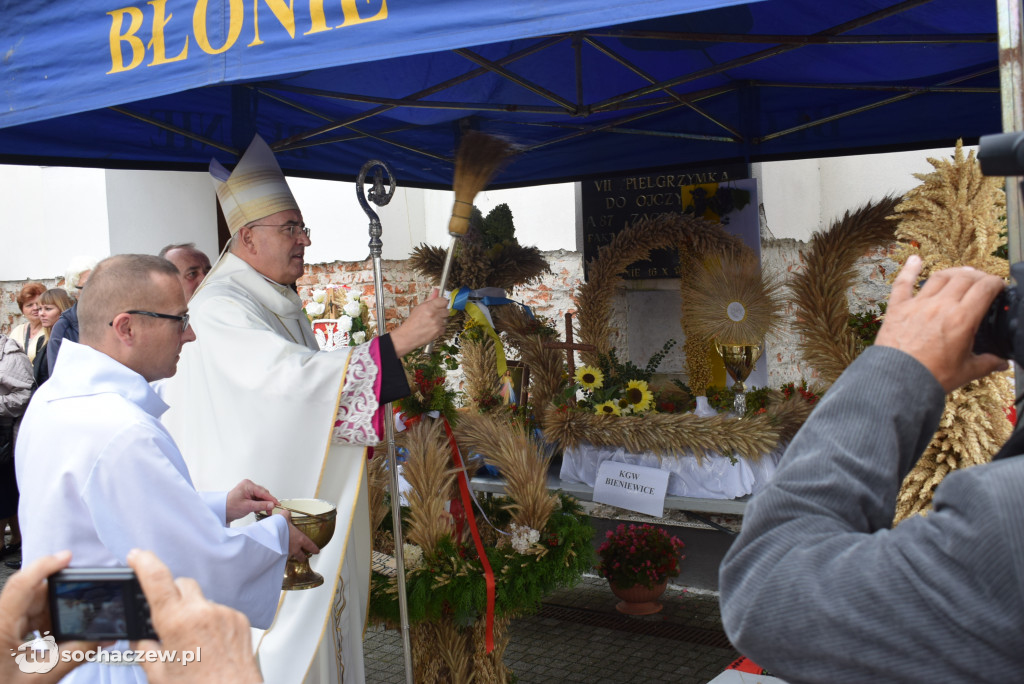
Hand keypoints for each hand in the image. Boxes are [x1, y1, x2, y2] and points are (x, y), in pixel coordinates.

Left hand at [0, 551, 97, 683]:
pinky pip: (26, 619)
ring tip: (70, 626)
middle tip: (84, 602)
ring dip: (53, 612)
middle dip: (60, 596)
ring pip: (30, 606)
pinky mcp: (2, 634)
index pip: (22, 584)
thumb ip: (75, 655)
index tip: (67, 557)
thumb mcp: (40, 678)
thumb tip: (103, 638)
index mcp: (0, 625)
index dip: (46, 566)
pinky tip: (55, 636)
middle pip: (32, 594)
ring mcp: (0, 625)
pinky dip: (44, 623)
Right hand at [127, 549, 261, 683]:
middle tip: (165, 618)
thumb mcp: (158, 674)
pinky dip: (211, 621)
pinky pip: (219, 611)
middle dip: (170, 594)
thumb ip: (146, 649)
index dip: (144, 563)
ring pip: (201, 599)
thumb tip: (140, 636)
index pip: (157, 579)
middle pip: (181, 584)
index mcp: (177, 623)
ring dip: (192, 611)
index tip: (136, 556)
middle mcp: (203, 612)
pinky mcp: (240, 619)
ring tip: (192, 642)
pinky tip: (210, 644)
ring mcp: (224, 614)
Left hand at [225, 479, 277, 522]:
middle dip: (267, 502)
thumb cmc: (229, 507)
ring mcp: (248, 490)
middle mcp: (248, 486)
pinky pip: (257, 499)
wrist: (221, 511)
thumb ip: (261, 505)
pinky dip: (258, 504)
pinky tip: (257, 509)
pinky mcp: (247, 495)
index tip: (277, 504)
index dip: (271, 499)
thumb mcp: (247, 507)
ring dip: (262, 504)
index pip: (263, 492)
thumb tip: (271, 504)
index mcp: (247, 485)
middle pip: (263, 494)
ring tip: (263, 511)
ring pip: (261, 497)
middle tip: (270, 511)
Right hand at [273, 510, 319, 559]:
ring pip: (291, 559)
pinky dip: (280, 560)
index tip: (316, 551)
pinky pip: (280, 561)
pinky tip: (278, 558)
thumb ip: (287, 515)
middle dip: (303, 557)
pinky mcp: (277, 558)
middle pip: (301, 557)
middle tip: (303, 557)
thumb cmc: (278, 528)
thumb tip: (286, 512)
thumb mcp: (284, 518)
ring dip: (290, 558)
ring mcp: (286, 554)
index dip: (314, 549)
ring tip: (289, 556)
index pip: (310, 546)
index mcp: (300, 539)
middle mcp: (294, 548)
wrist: (267, 536)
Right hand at [390, 288, 449, 355]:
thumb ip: (430, 299)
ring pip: (446, 319)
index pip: (444, 301)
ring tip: (432, 322)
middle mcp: (434, 315)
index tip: (440, 304)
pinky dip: (440, 328)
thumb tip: (436, 290)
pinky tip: (433, 328)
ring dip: (441, 320)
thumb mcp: (419, 307)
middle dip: (442, 312)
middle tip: (435, 314)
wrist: (408, 335)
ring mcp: (437, 324)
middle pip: (447, 310)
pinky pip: (444, 328)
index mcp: (429, 307)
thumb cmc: (413, 321)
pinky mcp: (438, 332)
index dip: (442, 302)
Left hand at [875, 255, 1008, 391]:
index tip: (999, 285)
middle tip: (982, 281)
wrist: (897, 381)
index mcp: (962, 319)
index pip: (985, 288)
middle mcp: (941, 306)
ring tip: (961, 273)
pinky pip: (903, 284)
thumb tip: (1002, 363)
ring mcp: (917, 304)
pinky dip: (909, 270)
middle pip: (964, 278)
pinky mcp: (897, 308)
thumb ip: (987, 363)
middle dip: (978, 276)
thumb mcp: (967, 371)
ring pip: (939, 277)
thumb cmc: (931, 377)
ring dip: (953, 272)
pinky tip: (914, 259)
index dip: (996, 282)